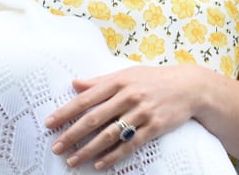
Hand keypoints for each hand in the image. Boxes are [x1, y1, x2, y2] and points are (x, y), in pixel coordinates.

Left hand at [45, 64, 205, 168]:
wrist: (189, 86)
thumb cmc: (154, 79)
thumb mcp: (128, 74)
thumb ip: (100, 81)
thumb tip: (75, 84)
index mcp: (119, 81)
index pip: (86, 98)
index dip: (66, 111)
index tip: (49, 123)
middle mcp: (129, 96)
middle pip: (94, 118)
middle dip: (72, 134)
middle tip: (56, 147)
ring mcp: (142, 112)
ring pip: (110, 134)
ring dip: (88, 149)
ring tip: (73, 160)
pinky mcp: (154, 126)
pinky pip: (130, 144)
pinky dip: (113, 156)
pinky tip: (100, 164)